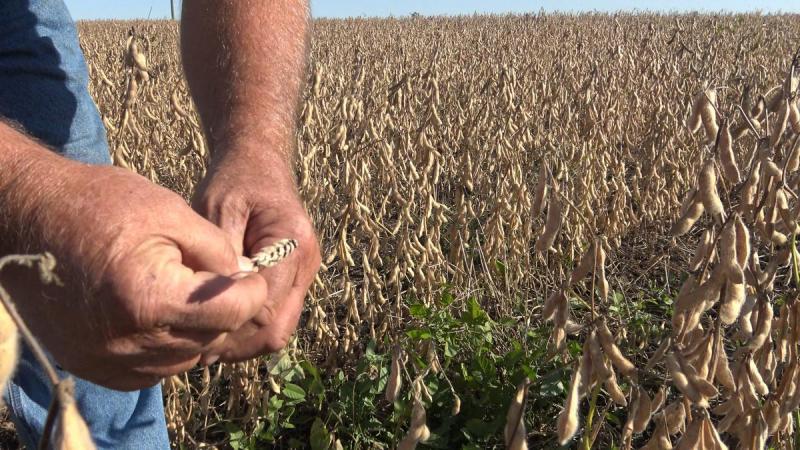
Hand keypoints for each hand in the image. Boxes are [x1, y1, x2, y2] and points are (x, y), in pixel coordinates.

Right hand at [1, 161, 266, 390]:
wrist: (29, 218)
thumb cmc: (99, 204)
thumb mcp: (171, 211)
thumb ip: (217, 250)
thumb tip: (245, 278)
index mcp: (150, 299)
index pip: (231, 313)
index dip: (251, 290)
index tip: (250, 273)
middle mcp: (127, 341)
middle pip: (209, 338)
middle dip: (223, 309)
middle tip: (216, 278)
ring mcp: (105, 359)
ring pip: (184, 358)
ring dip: (195, 330)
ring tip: (182, 292)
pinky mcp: (90, 365)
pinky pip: (151, 370)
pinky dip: (164, 346)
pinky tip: (156, 313)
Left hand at [193, 150, 320, 362]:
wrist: (260, 162)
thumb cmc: (235, 180)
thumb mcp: (217, 208)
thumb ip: (220, 255)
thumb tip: (212, 303)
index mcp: (292, 242)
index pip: (264, 306)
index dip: (229, 325)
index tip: (191, 330)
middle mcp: (307, 263)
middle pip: (277, 328)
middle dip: (236, 344)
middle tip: (195, 347)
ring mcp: (305, 273)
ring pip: (279, 330)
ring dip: (243, 342)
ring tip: (203, 341)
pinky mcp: (295, 280)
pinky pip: (276, 318)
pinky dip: (248, 331)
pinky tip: (217, 328)